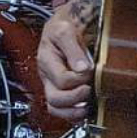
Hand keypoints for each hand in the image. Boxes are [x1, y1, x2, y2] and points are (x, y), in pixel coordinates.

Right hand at [38, 4, 95, 121]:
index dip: (78, 79)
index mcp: (46, 60)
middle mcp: (47, 75)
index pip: (61, 79)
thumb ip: (73, 48)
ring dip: (73, 112)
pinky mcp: (62, 89)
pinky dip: (74, 114)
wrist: (66, 23)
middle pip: (55, 99)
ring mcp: (53, 84)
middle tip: (88, 90)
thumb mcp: (66, 29)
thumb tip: (82, 68)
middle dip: (74, 98)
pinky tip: (86, 110)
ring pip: (56, 109)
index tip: (90, 70)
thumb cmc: (64, 25)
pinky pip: (63, 110)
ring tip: (87, 106)